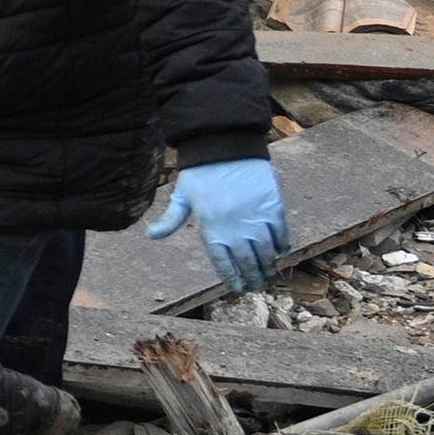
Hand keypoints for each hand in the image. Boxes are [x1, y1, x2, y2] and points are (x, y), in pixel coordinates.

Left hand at [144, 156, 286, 292]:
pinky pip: (281, 231)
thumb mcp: (182, 196)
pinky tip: (283, 253)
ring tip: (269, 275)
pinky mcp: (273, 205)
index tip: (238, 288)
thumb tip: (150, 236)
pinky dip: (283, 244)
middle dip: (253, 277)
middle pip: (247, 261)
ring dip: (269, 265)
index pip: (223, 262)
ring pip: (266, 250)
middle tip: (257, 286)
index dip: (232, 278)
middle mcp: (234, 227)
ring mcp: (255, 217)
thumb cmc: (200, 172)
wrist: (224, 146)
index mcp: (211, 227)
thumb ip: (170, 220)